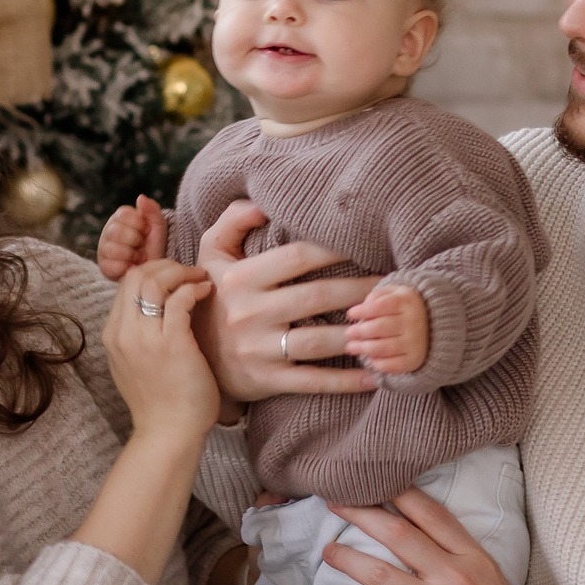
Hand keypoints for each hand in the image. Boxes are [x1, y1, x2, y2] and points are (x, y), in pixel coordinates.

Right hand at [95, 196, 166, 281]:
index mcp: (120, 218)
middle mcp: (109, 231)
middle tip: (142, 245)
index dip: (140, 224)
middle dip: (135, 240)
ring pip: (113, 250)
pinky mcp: (104, 266)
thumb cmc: (154, 246)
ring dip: (132, 255)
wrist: (154, 270)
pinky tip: (132, 267)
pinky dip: (127, 267)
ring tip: (138, 257)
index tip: (146, 231)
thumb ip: (152, 211)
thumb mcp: (158, 227)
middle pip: (117, 232)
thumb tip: (140, 197)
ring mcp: (104, 249)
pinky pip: (113, 266)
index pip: (124, 214)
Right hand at [103, 258, 218, 443]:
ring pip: (155, 281)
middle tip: (188, 272)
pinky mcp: (171, 344)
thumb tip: (155, 307)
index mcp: (113, 335)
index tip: (174, 276)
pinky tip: (206, 292)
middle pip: (136, 275)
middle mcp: (123, 333)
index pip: (125, 283)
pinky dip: (194, 288)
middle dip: (165, 265)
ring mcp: (145, 339)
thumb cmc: (161, 401)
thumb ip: (137, 334)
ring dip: (181, 272)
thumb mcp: (134, 363)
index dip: (151, 270)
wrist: (168, 433)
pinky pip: (179, 299)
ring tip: (199, 278)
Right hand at [195, 199, 381, 404]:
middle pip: (317, 296)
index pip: (298, 256)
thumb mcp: (209, 255)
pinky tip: (376, 375)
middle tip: (396, 282)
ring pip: (319, 340)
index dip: (337, 248)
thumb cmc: (211, 298)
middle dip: (361, 288)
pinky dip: (346, 381)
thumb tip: (263, 202)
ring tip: (393, 323)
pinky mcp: (266, 381)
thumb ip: (233, 220)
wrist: (189, 360)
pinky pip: (313, 381)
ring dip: (360, 331)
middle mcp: (248, 314)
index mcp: (239, 278)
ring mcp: (258, 350)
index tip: (369, 243)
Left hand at [323, 489, 549, 584]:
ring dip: (347, 559)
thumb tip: (418, 532)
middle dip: (361, 515)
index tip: (371, 483)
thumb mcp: (489, 576)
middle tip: (337, 504)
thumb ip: (457, 553)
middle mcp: (452, 576)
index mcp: (471, 556)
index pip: (430, 513)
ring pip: (380, 573)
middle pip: (398, 534)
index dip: (397, 492)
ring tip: (328, 552)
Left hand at [345, 283, 428, 375]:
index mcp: (408, 301)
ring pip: (383, 347)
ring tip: (352, 347)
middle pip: (380, 328)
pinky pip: (392, 365)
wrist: (439, 325)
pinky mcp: (415, 360)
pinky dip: (378, 363)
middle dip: (360, 331)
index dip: (363, 311)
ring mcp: (416, 342)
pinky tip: (370, 358)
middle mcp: (414, 321)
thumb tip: (364, 306)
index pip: (381, 306)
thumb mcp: (396, 293)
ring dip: (364, 348)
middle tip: (349, 334)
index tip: (350, 315)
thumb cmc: (407, 307)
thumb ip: (379, 295)